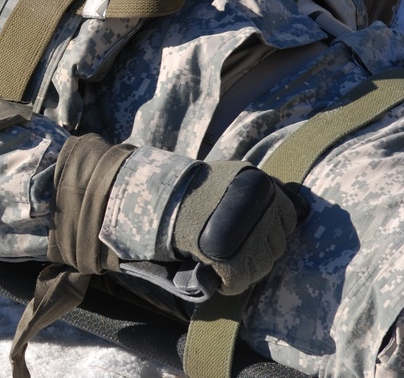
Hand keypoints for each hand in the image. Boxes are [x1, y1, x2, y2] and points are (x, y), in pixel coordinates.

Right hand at [172, 161, 304, 295]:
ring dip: (244, 270)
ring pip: (260, 267)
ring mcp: (242, 234)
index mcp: (261, 185)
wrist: (155, 199)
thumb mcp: (232, 175)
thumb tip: (305, 210)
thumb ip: (263, 190)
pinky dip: (227, 284)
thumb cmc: (193, 190)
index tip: (248, 233)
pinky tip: (213, 273)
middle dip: (257, 252)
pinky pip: (238, 281)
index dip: (267, 231)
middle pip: (275, 246)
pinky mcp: (225, 258)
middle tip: (232, 248)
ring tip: (222, 260)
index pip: (288, 219)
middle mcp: (256, 208)